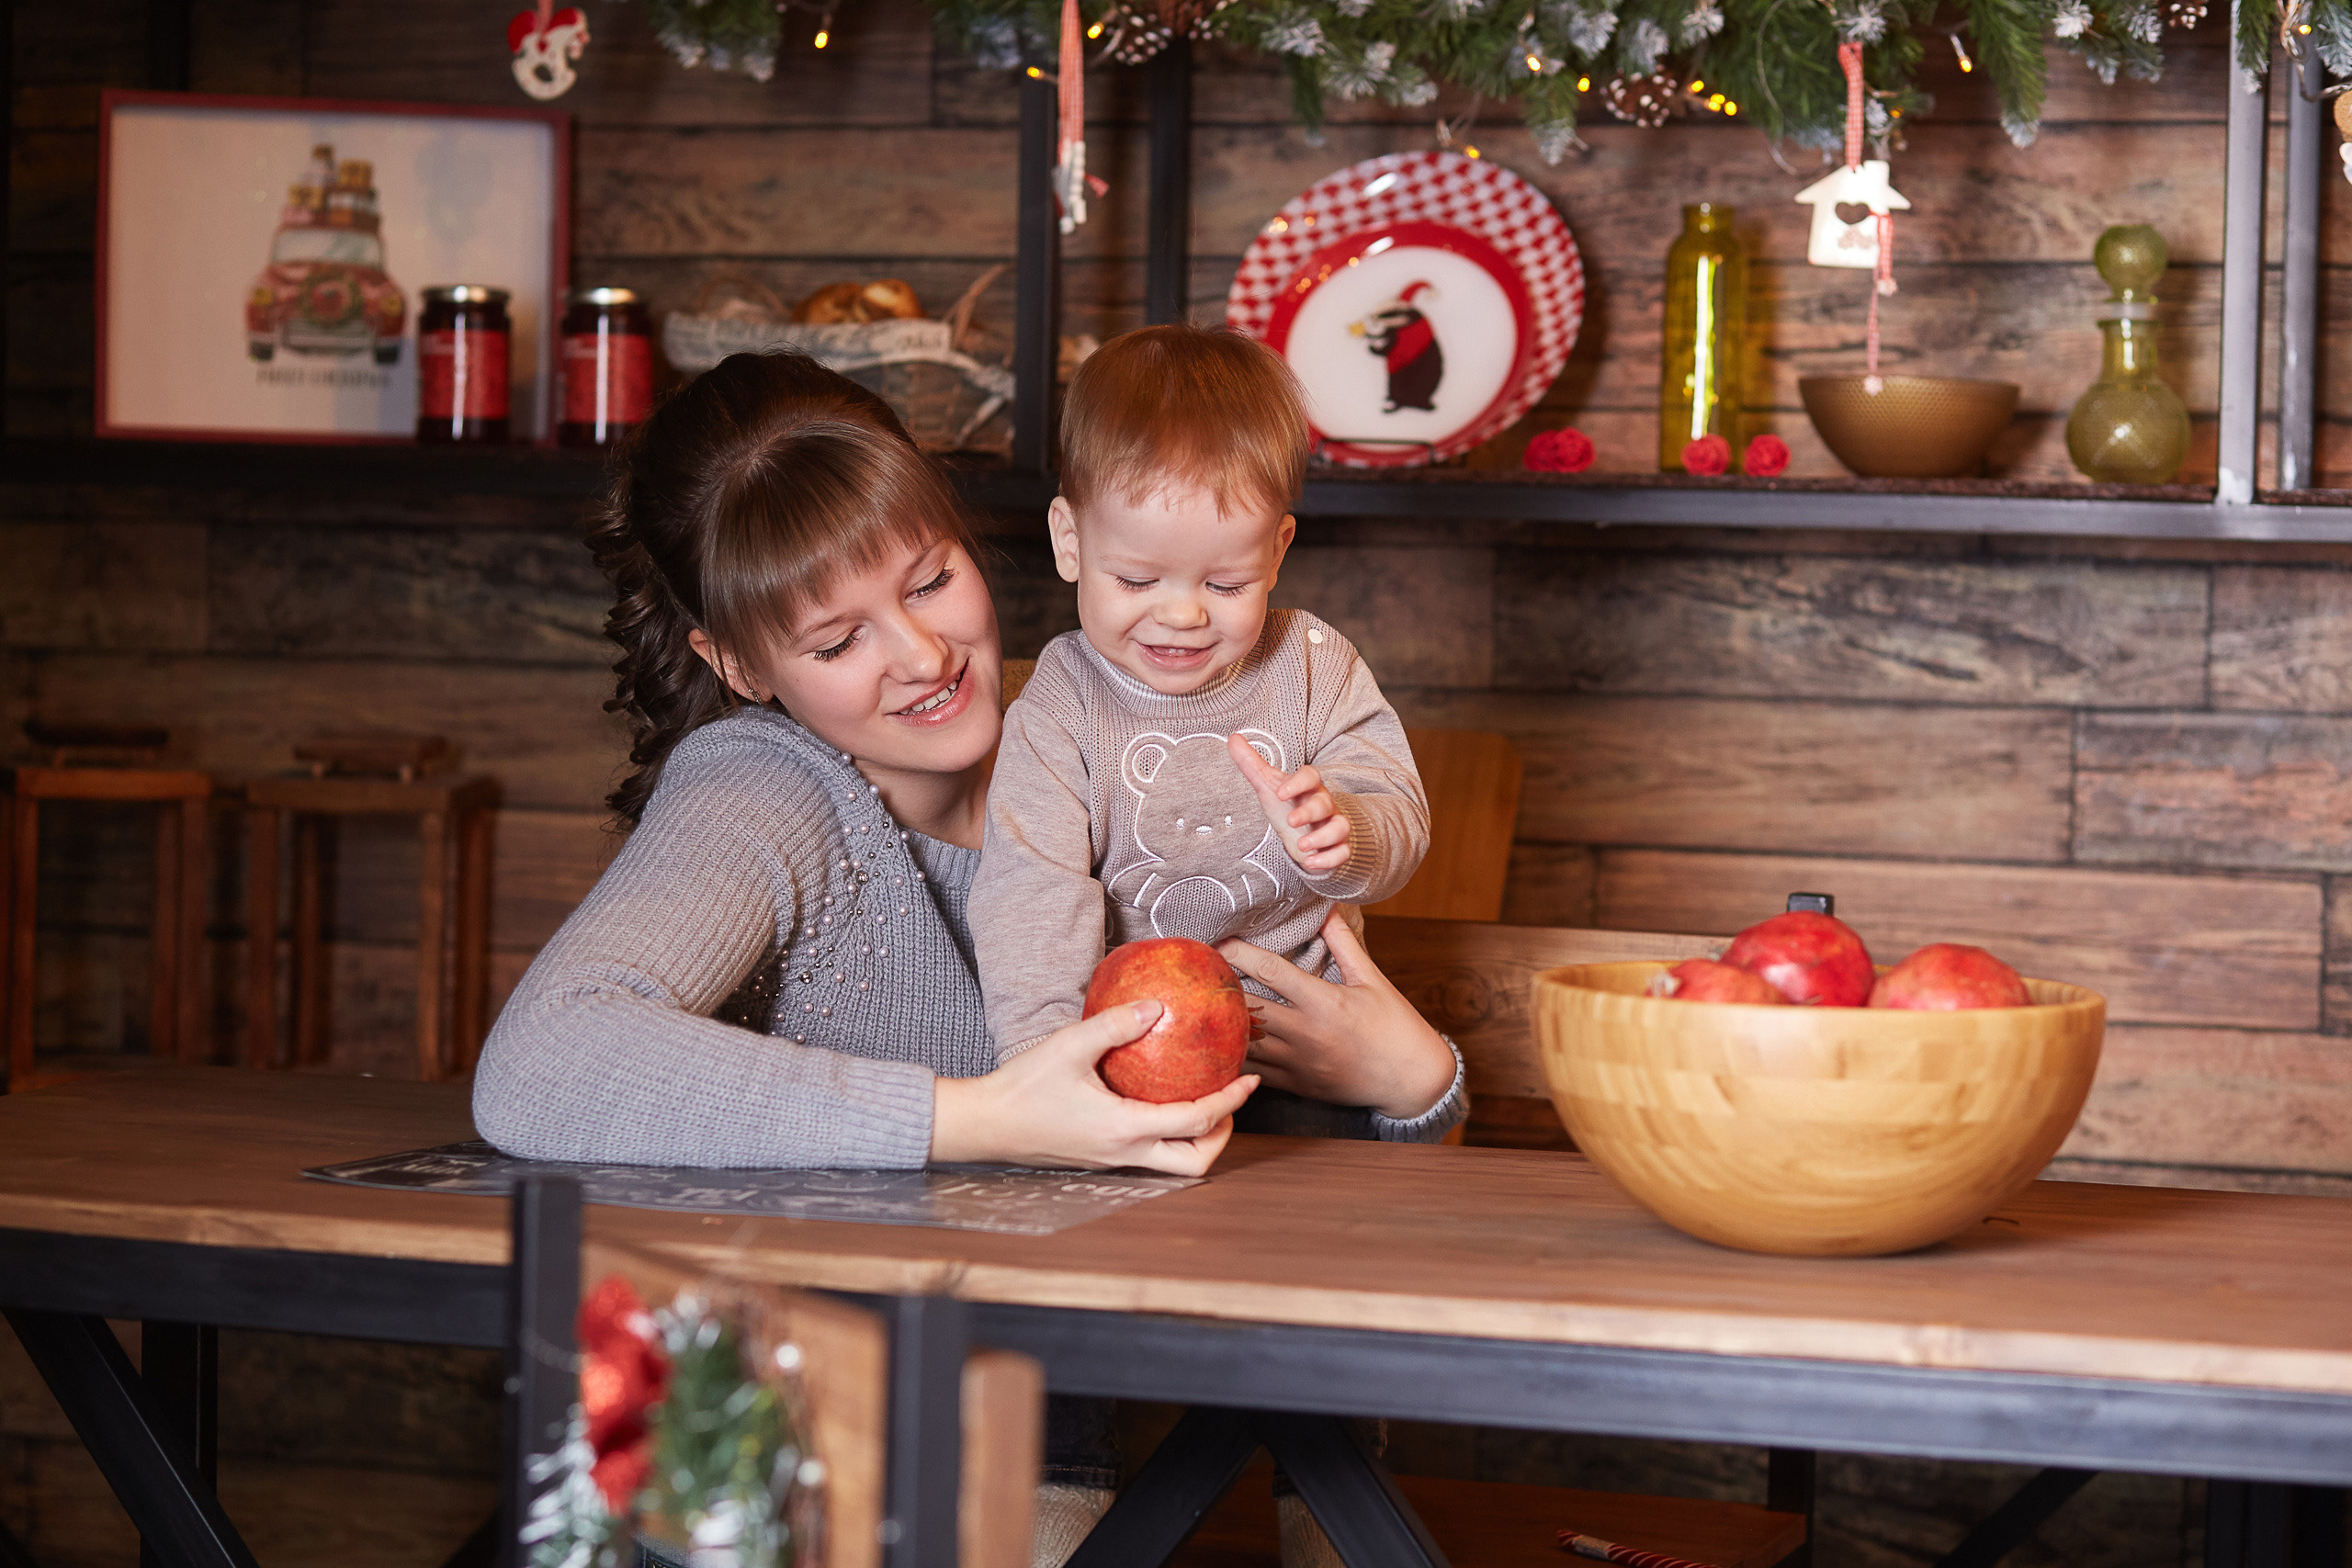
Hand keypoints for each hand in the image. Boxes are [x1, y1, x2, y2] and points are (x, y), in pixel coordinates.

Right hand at [929, 1000, 1259, 1174]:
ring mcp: (1113, 1161)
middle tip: (1230, 1103)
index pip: (1195, 1121)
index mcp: (1124, 1129)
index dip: (1230, 1101)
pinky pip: (1151, 1156)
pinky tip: (1162, 1104)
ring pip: (1174, 1166)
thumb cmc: (1023, 1087)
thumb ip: (1114, 1025)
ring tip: (1204, 1104)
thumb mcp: (1069, 1046)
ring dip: (1198, 1141)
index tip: (1250, 1079)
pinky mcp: (1101, 1159)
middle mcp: (1125, 1153)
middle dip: (1223, 1136)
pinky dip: (1171, 1138)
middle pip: (1195, 1163)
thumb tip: (1157, 1005)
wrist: (985, 1125)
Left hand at [1218, 910, 1456, 1121]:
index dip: (1240, 953)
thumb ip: (1343, 944)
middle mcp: (1306, 1033)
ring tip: (1202, 1006)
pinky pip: (1254, 1071)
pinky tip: (1219, 1041)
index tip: (1219, 942)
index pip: (1270, 971)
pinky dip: (1234, 1054)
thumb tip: (1325, 909)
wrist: (1414, 1081)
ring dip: (1222, 1024)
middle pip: (1247, 1007)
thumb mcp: (1372, 979)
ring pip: (1243, 1043)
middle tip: (1201, 972)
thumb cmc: (1396, 1026)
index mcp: (1325, 1002)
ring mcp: (1298, 1063)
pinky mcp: (1296, 1085)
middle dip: (1221, 989)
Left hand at [1228, 734, 1350, 874]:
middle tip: (1290, 821)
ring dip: (1322, 837)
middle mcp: (1324, 805)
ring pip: (1339, 827)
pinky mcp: (1337, 847)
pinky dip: (1329, 859)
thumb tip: (1232, 738)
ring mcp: (1333, 826)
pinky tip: (1310, 862)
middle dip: (1309, 812)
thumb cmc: (1287, 806)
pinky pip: (1342, 852)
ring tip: (1302, 846)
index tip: (1280, 793)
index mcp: (1308, 787)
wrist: (1304, 833)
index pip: (1311, 776)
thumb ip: (1251, 764)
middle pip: (1325, 803)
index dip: (1298, 783)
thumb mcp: (1268, 786)